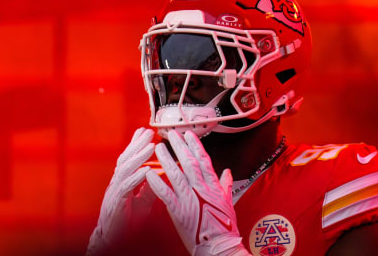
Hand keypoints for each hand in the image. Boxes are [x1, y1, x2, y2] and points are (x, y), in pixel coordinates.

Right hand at [86, 127, 155, 254]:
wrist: (112, 240)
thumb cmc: (126, 222)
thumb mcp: (142, 202)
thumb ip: (149, 188)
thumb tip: (160, 174)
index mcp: (122, 182)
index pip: (129, 159)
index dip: (136, 145)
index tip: (145, 131)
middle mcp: (116, 183)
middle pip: (126, 159)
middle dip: (137, 144)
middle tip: (148, 131)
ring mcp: (114, 192)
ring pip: (125, 169)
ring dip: (139, 156)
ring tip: (151, 145)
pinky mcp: (116, 203)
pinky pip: (126, 187)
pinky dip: (137, 177)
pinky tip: (146, 170)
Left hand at [145, 130, 250, 255]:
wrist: (218, 247)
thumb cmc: (224, 227)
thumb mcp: (228, 202)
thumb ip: (225, 185)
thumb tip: (227, 172)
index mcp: (213, 186)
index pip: (203, 160)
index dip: (195, 146)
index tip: (188, 134)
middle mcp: (201, 189)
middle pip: (189, 162)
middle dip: (180, 146)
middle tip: (171, 132)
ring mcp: (190, 199)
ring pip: (176, 174)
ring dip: (166, 159)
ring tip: (158, 147)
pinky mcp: (179, 211)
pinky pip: (166, 194)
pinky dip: (157, 183)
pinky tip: (149, 173)